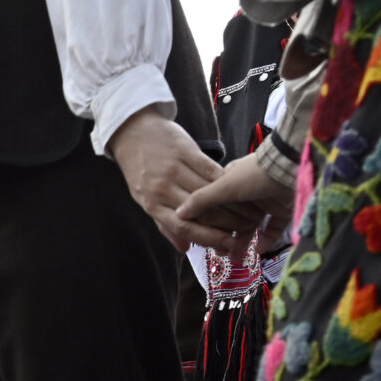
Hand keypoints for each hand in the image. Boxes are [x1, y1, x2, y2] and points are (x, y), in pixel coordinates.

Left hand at [110, 106, 234, 251]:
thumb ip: (165, 224)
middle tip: (244, 232)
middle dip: (225, 225)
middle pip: (200, 212)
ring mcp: (174, 169)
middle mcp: (162, 188)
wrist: (133, 132)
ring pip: (209, 192)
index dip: (208, 239)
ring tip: (247, 213)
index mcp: (151, 204)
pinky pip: (211, 169)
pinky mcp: (186, 151)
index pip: (183, 227)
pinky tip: (237, 187)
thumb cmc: (141, 169)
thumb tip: (184, 248)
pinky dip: (226, 181)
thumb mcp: (145, 198)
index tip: (228, 247)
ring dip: (230, 205)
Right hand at [177, 148, 290, 242]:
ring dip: (243, 243)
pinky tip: (257, 251)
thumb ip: (201, 200)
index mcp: (229, 183)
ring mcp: (264, 202)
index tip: (202, 238)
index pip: (214, 206)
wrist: (289, 168)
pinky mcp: (282, 210)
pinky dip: (265, 241)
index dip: (208, 223)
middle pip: (231, 220)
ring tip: (237, 259)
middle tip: (220, 253)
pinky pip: (271, 229)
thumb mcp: (222, 185)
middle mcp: (246, 193)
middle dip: (225, 238)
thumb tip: (178, 214)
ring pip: (250, 227)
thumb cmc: (253, 175)